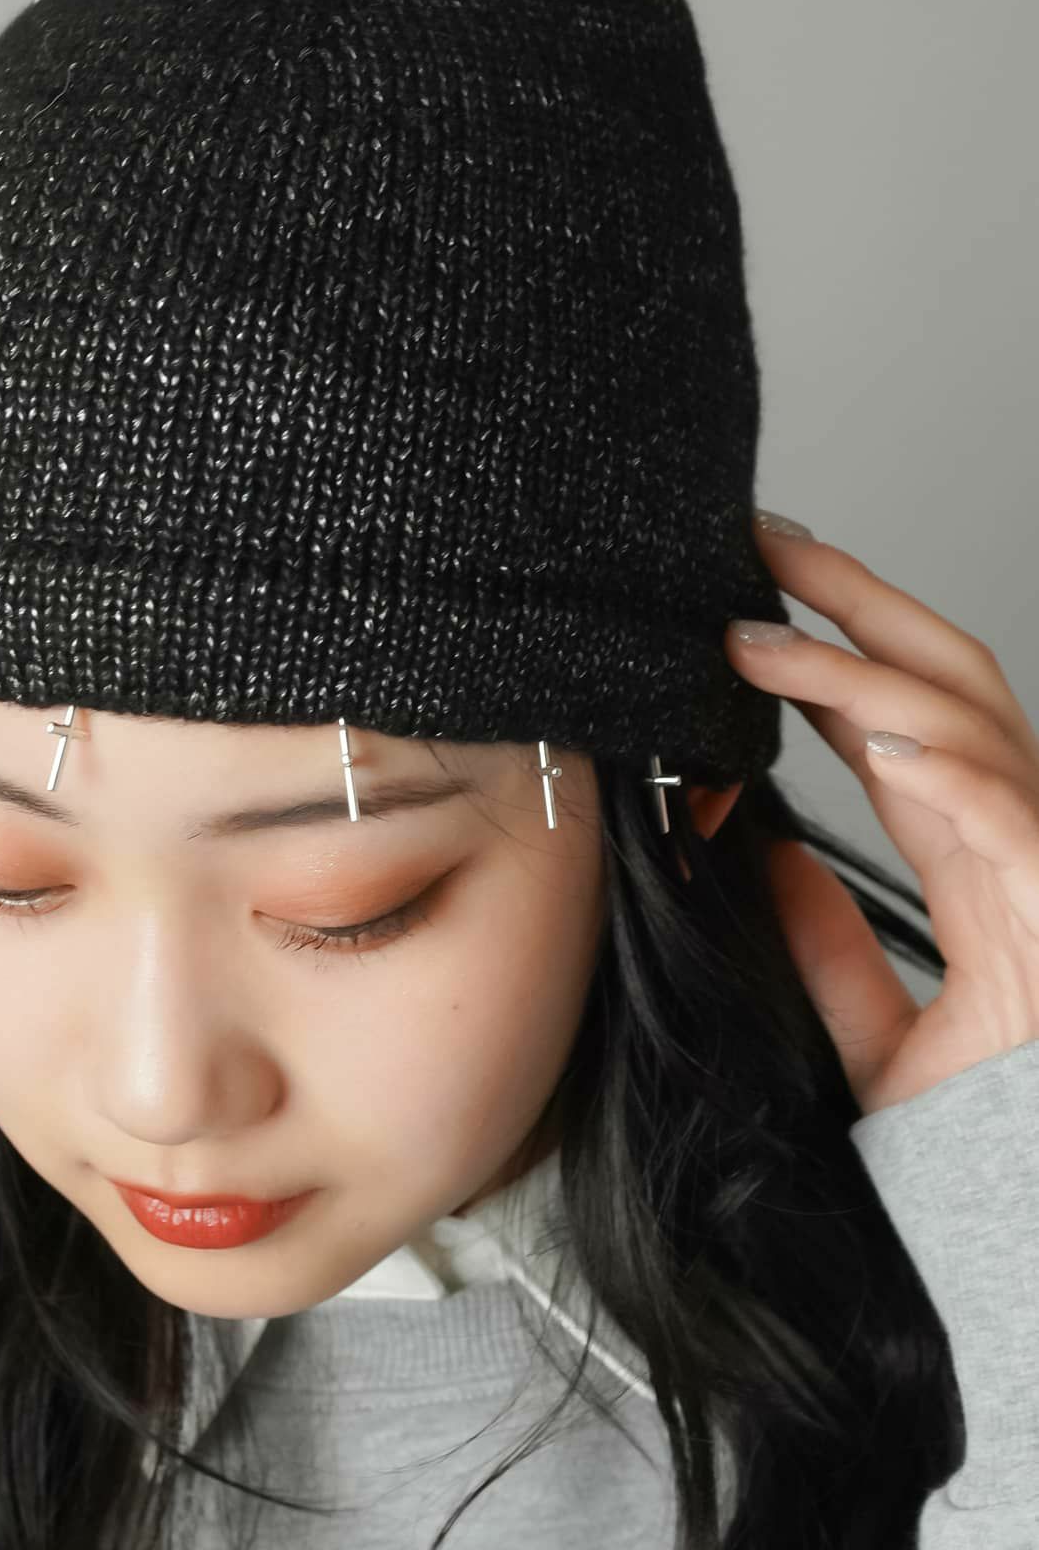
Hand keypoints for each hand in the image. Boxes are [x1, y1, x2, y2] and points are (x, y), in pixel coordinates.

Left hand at [726, 513, 1038, 1116]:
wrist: (1030, 1215)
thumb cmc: (982, 1128)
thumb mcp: (873, 1028)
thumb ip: (829, 945)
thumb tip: (768, 863)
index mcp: (970, 858)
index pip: (898, 724)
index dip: (829, 653)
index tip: (750, 603)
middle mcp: (1012, 841)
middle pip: (944, 681)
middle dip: (858, 599)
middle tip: (761, 545)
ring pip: (968, 726)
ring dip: (861, 671)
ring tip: (762, 639)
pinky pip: (1013, 820)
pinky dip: (952, 773)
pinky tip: (879, 741)